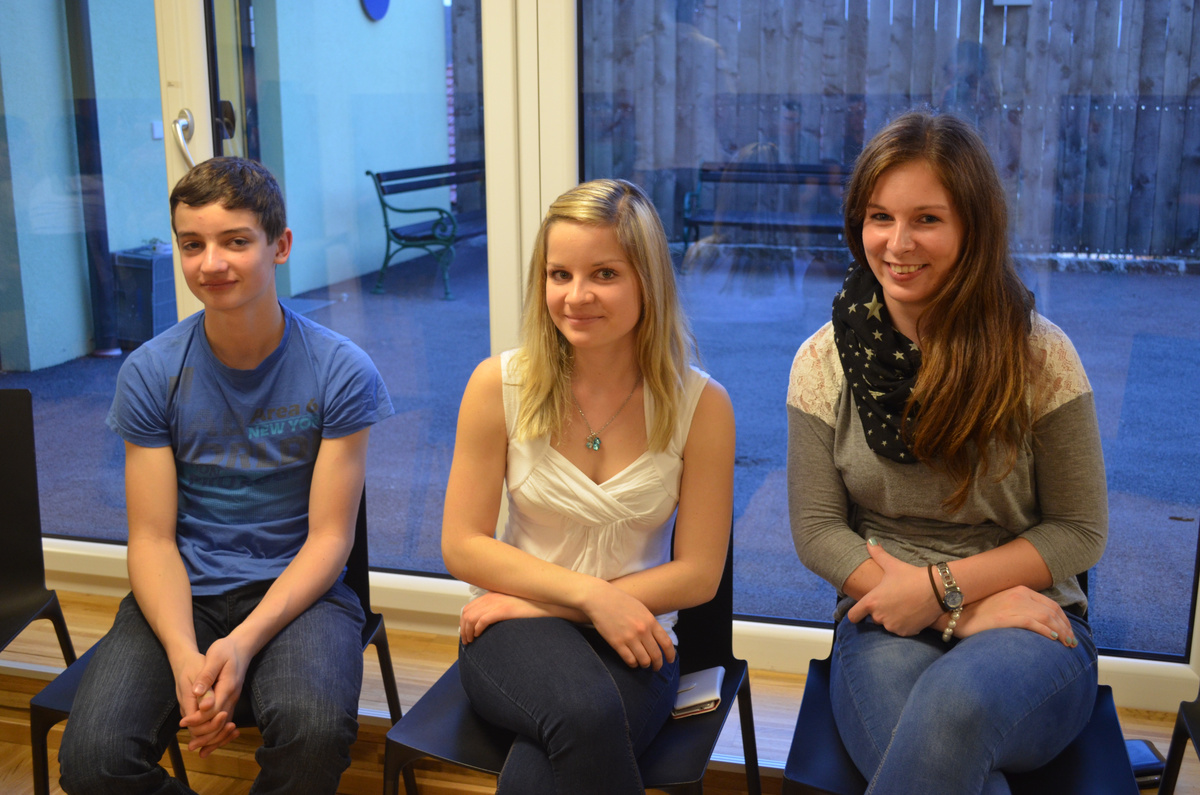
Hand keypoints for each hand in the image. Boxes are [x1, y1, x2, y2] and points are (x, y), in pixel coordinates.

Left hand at [177, 636, 248, 755]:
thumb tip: (198, 693)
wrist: (242, 646)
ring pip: (224, 724)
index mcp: (227, 687)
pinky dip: (218, 733)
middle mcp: (232, 696)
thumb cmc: (226, 649)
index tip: (182, 722)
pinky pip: (226, 721)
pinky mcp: (231, 700)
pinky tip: (209, 741)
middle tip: (190, 745)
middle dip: (204, 735)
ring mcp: (233, 699)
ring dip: (211, 738)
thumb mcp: (215, 657)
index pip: (212, 710)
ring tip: (197, 748)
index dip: (197, 719)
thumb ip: (206, 676)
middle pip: (219, 722)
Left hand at [459, 592, 556, 642]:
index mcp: (491, 594)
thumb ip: (497, 609)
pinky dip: (477, 629)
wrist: (545, 605)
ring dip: (468, 631)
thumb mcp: (509, 605)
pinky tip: (479, 635)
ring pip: (472, 617)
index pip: (469, 607)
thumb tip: (486, 622)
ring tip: (471, 641)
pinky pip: (482, 620)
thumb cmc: (528, 608)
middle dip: (463, 628)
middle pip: (467, 612)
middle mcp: (491, 596)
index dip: (464, 621)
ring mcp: (497, 602)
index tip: (466, 633)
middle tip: (467, 641)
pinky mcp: (503, 609)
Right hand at [582, 580, 675, 669]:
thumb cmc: (620, 601)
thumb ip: (650, 622)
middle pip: (656, 655)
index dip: (670, 655)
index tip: (670, 660)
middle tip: (656, 667)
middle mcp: (642, 631)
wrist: (600, 598)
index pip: (666, 643)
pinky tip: (632, 662)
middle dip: (658, 664)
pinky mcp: (617, 643)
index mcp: (650, 621)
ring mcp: (630, 637)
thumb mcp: (641, 609)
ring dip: (645, 665)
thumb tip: (657, 637)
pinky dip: (633, 664)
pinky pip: (630, 660)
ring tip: (643, 664)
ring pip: (644, 660)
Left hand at [846, 539, 942, 635]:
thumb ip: (878, 554)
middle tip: (892, 600)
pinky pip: (900, 630)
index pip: (853, 616)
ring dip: (892, 618)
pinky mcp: (906, 632)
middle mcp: (879, 616)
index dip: (855, 614)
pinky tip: (911, 612)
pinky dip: (904, 624)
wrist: (937, 590)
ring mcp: (893, 626)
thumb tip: (869, 541)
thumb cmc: (912, 576)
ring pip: (887, 624)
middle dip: (880, 611)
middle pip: (873, 618)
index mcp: (872, 601)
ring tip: (903, 605)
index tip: (860, 611)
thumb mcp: (892, 564)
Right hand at [952, 586, 1078, 647]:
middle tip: (1072, 642)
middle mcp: (1019, 594)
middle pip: (1052, 611)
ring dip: (1061, 631)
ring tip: (1067, 644)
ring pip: (1047, 617)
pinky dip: (1047, 631)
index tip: (1068, 631)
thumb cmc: (976, 612)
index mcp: (1018, 589)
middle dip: (1066, 627)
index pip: (1049, 604)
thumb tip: (1035, 622)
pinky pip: (1034, 623)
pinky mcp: (1007, 617)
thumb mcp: (1000, 604)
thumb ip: (1017, 607)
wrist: (954, 612)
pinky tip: (1054, 639)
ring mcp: (1013, 605)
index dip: (1063, 619)